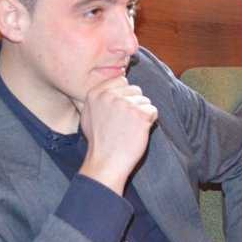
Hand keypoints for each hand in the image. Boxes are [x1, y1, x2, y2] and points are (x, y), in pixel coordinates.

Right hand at [75, 75, 157, 194]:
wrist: (106, 162)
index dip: (125, 94)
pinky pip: (153, 111)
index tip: (121, 108)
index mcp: (96, 93)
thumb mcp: (87, 114)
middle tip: (125, 122)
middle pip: (135, 89)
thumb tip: (108, 87)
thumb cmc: (99, 141)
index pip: (121, 79)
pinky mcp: (140, 114)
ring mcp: (126, 104)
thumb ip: (96, 97)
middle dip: (135, 104)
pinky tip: (138, 132)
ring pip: (145, 100)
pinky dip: (149, 121)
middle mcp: (110, 96)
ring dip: (142, 113)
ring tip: (130, 128)